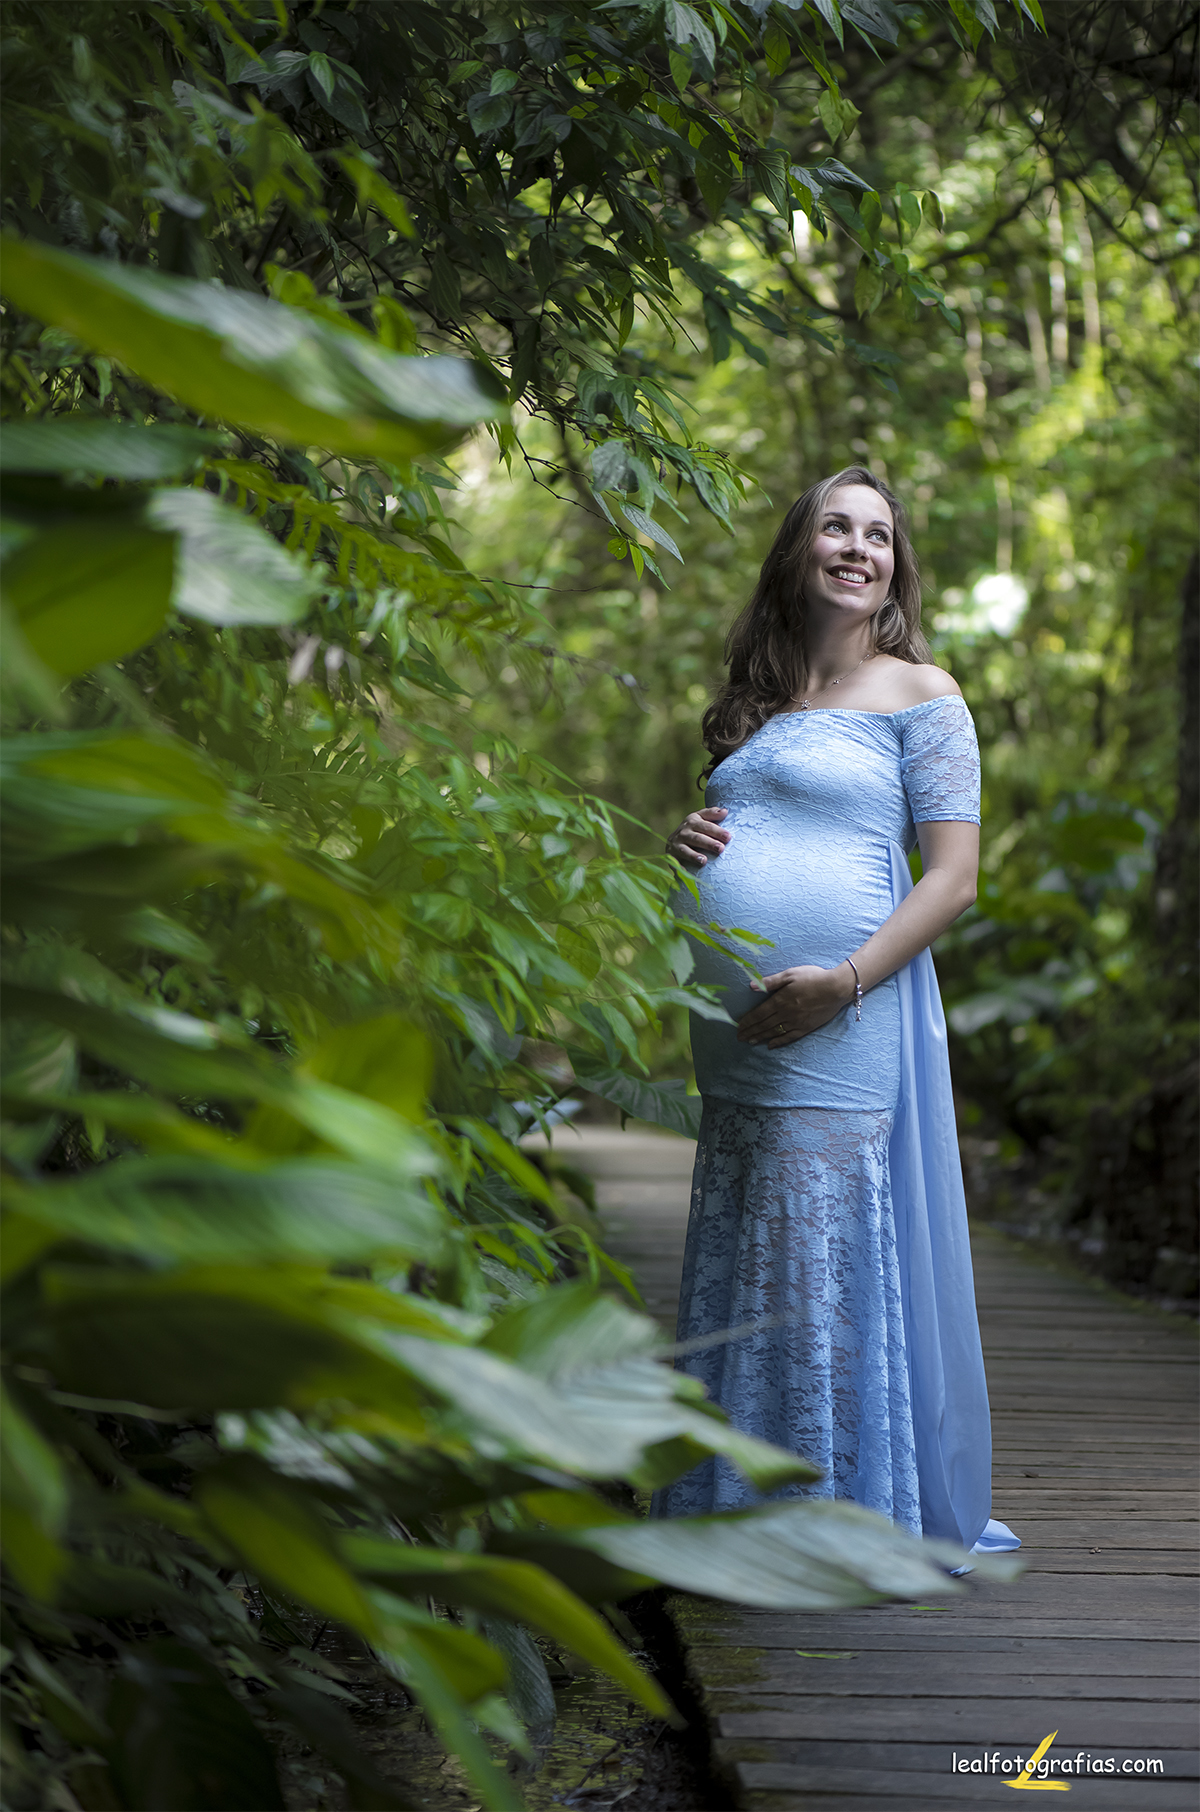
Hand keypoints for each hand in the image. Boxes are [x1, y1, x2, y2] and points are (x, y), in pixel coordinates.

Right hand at [666, 806, 730, 867]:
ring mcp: (675, 844)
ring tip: (704, 861)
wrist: (674, 839)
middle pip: (697, 838)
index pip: (706, 826)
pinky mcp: (671, 855)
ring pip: (685, 850)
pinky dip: (680, 867)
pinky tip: (686, 872)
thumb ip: (712, 814)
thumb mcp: (701, 817)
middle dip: (708, 843)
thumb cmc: (695, 828)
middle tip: (720, 849)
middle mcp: (683, 832)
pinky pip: (675, 862)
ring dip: (693, 856)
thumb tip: (725, 811)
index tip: (728, 837)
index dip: (717, 831)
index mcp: (692, 821)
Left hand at [737, 963, 855, 1047]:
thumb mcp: (791, 974)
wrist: (836, 988)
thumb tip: (752, 986)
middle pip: (764, 1025)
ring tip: (750, 1041)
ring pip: (774, 1032)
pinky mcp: (806, 1028)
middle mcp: (786, 1014)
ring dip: (760, 1037)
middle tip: (739, 1038)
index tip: (737, 1026)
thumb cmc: (813, 978)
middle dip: (750, 1031)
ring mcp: (796, 1022)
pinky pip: (789, 1037)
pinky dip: (778, 1042)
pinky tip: (770, 1045)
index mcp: (780, 1000)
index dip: (747, 1021)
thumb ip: (771, 981)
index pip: (758, 1014)